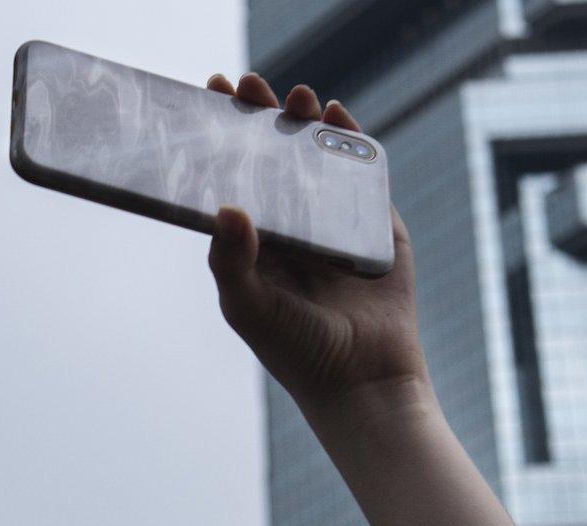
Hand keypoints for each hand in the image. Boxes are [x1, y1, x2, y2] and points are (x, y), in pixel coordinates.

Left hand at [204, 73, 431, 432]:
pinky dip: (352, 140)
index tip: (210, 99)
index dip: (224, 140)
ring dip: (305, 123)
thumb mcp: (250, 305)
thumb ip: (231, 260)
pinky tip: (338, 116)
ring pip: (317, 158)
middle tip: (250, 86)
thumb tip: (225, 207)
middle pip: (273, 158)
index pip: (233, 178)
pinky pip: (363, 172)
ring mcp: (335, 221)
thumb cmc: (297, 349)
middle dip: (262, 120)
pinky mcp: (376, 223)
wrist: (362, 378)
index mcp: (254, 242)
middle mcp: (291, 226)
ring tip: (294, 98)